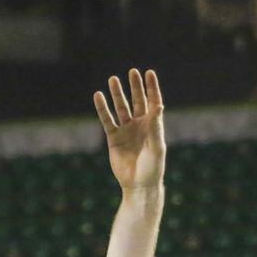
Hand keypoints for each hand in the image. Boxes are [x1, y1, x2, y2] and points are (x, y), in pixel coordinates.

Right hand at [94, 68, 164, 189]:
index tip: (149, 73)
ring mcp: (126, 130)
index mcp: (153, 125)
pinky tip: (98, 96)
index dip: (152, 87)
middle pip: (137, 101)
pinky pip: (107, 120)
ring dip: (117, 94)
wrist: (138, 185)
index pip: (153, 101)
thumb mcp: (157, 147)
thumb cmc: (153, 167)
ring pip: (120, 108)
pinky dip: (102, 109)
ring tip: (113, 79)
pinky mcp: (114, 138)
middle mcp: (140, 125)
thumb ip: (156, 126)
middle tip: (132, 72)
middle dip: (135, 87)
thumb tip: (159, 106)